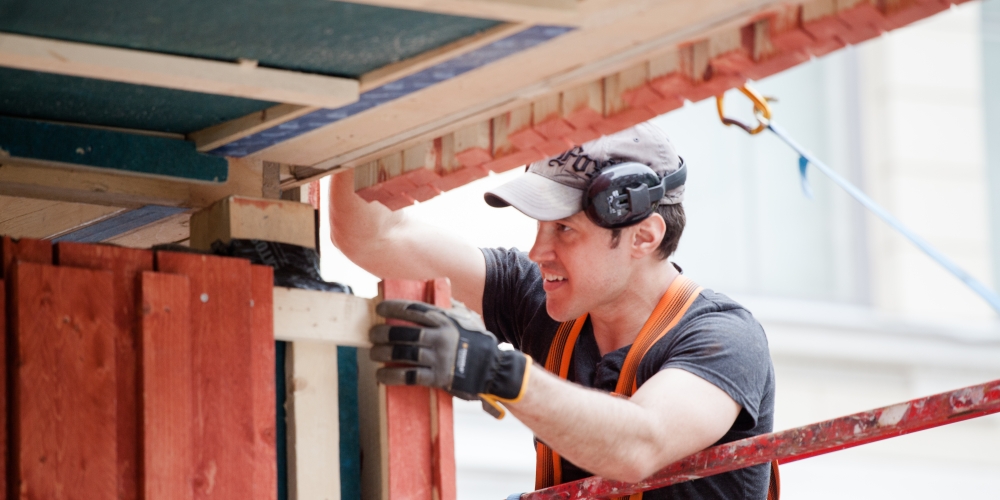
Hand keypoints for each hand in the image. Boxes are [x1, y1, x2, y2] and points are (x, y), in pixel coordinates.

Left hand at [369, 300, 530, 417]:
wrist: (495, 369)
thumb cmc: (480, 342)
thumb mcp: (469, 319)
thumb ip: (453, 307)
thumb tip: (443, 295)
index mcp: (445, 320)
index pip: (412, 310)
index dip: (392, 308)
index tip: (379, 308)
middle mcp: (440, 337)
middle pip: (402, 332)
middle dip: (382, 333)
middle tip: (372, 334)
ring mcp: (438, 358)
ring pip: (401, 353)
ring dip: (382, 353)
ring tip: (373, 353)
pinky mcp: (438, 377)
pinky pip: (408, 376)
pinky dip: (391, 376)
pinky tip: (381, 375)